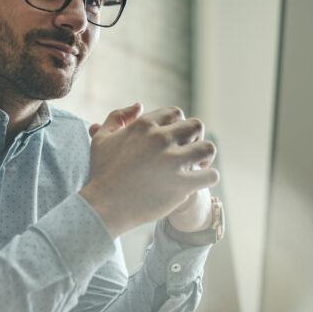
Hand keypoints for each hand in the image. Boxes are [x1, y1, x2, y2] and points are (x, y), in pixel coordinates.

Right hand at [79, 103, 218, 237]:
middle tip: (188, 152)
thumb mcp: (102, 138)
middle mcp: (160, 139)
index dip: (178, 125)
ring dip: (205, 156)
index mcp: (144, 125)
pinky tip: (199, 180)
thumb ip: (118, 116)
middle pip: (196, 126)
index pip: (176, 113)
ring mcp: (171, 162)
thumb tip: (139, 105)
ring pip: (207, 148)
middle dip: (194, 137)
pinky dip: (209, 176)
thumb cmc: (102, 173)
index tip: (174, 138)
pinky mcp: (180, 184)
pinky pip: (210, 175)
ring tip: (198, 166)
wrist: (103, 206)